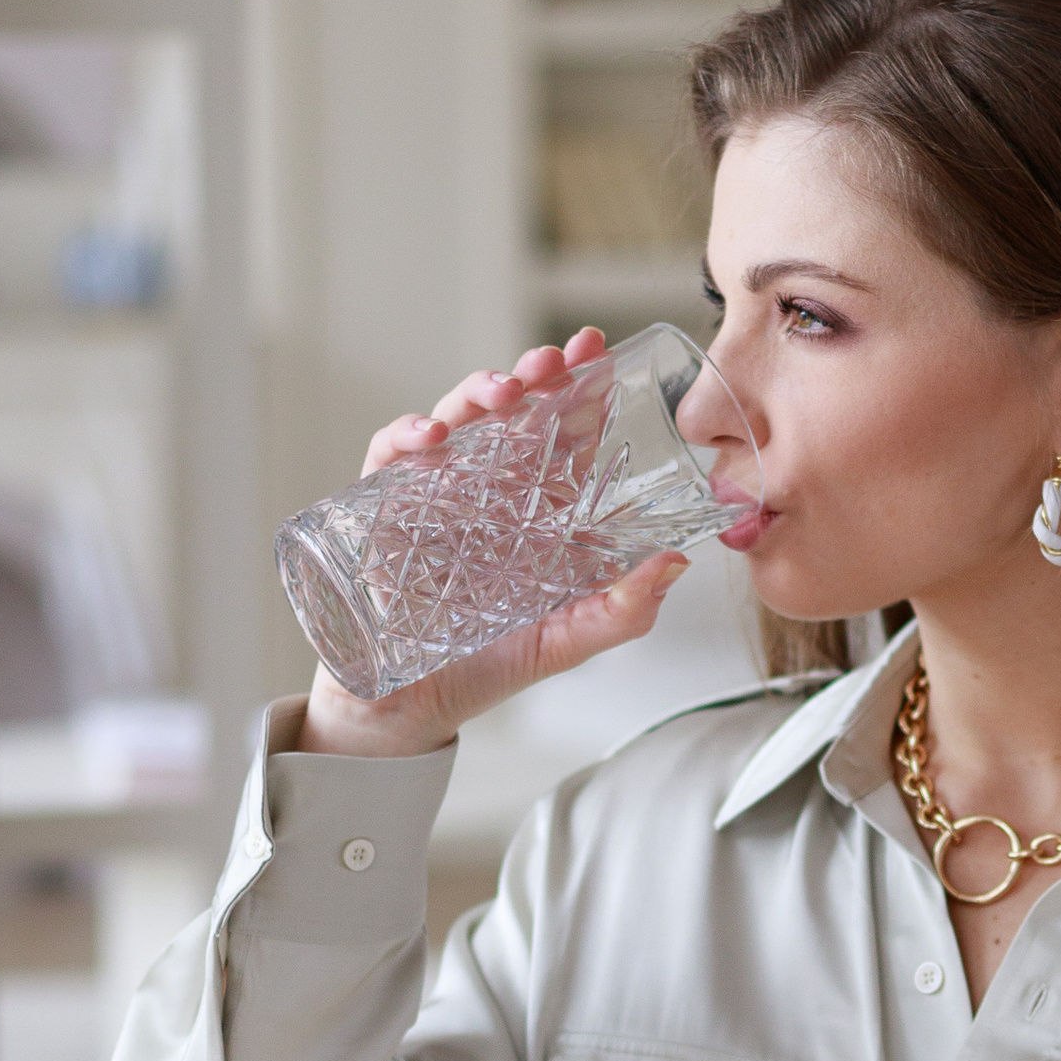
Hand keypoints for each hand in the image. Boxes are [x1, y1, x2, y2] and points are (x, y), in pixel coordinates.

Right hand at [296, 330, 685, 759]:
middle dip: (533, 374)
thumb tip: (677, 563)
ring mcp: (434, 494)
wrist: (411, 708)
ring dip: (478, 392)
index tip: (598, 352)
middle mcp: (487, 491)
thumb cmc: (489, 666)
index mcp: (536, 509)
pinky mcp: (383, 510)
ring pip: (456, 419)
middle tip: (555, 358)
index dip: (579, 389)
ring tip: (505, 389)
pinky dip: (406, 435)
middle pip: (512, 413)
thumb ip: (623, 610)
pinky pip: (388, 455)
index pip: (563, 434)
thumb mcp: (567, 639)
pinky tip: (432, 437)